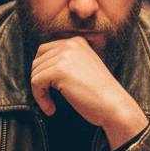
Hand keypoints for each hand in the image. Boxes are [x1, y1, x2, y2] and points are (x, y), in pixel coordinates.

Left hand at [30, 37, 147, 148]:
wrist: (114, 106)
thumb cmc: (100, 94)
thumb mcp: (83, 68)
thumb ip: (66, 62)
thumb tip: (39, 68)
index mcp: (76, 42)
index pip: (44, 51)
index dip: (43, 71)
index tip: (49, 89)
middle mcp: (70, 44)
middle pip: (37, 61)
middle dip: (39, 81)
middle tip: (48, 98)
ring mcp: (64, 55)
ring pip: (35, 73)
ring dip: (39, 92)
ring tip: (51, 105)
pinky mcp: (58, 70)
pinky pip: (35, 83)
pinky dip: (39, 98)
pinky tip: (51, 109)